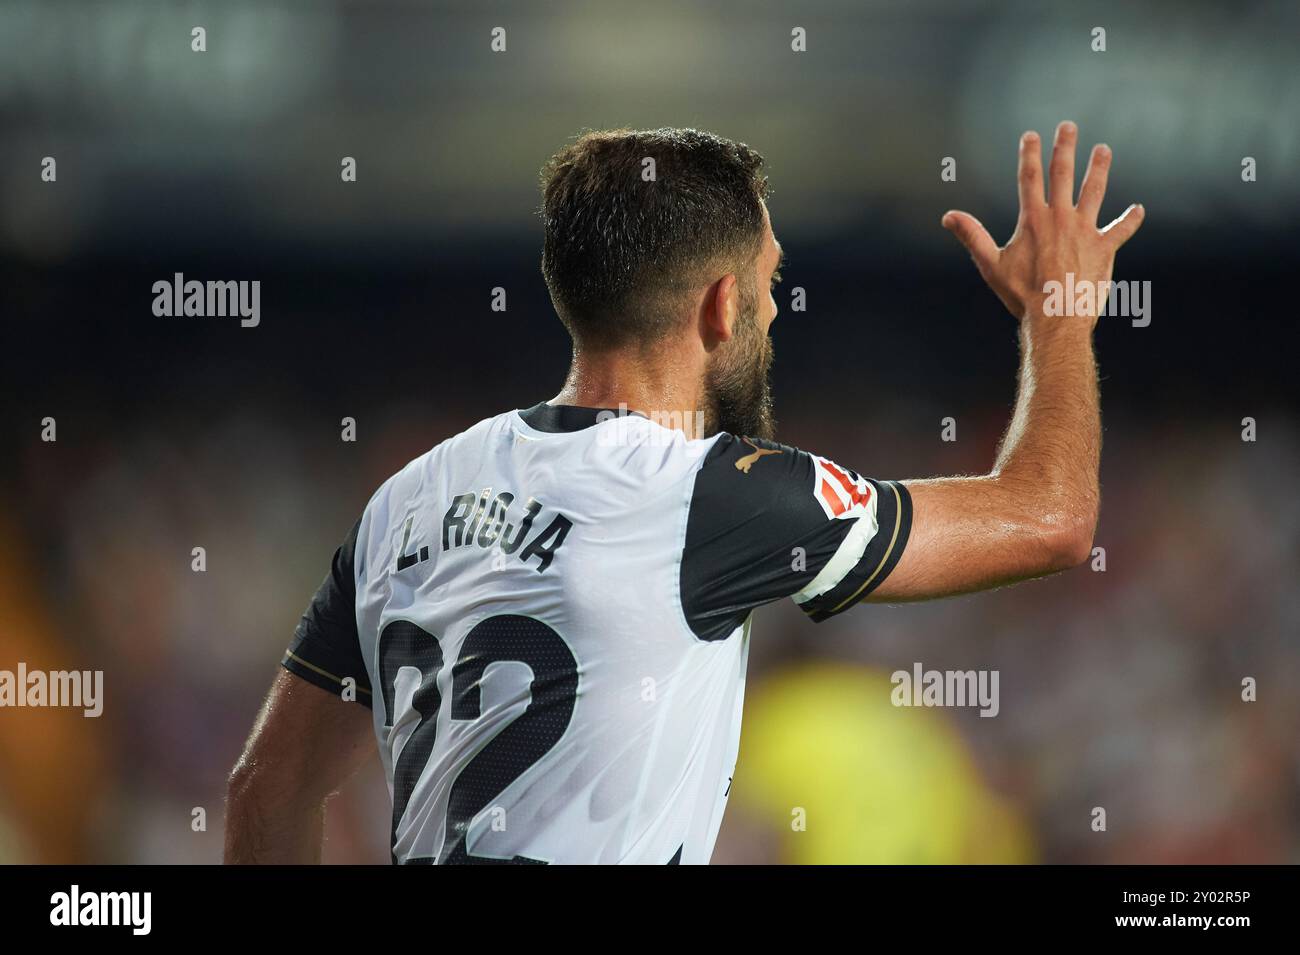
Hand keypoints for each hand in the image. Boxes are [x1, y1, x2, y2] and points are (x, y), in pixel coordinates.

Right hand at [942, 121, 1144, 322]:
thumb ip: (972, 236)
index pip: (1029, 178)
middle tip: (1069, 126)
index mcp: (1033, 220)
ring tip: (1103, 150)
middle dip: (1065, 147)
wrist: (1056, 316)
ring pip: (1094, 192)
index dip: (1029, 154)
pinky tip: (1137, 210)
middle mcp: (1061, 218)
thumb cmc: (1022, 294)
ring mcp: (1085, 231)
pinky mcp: (1104, 248)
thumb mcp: (991, 265)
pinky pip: (1120, 230)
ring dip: (1099, 168)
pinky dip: (1130, 220)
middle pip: (1063, 174)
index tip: (1031, 135)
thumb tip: (948, 216)